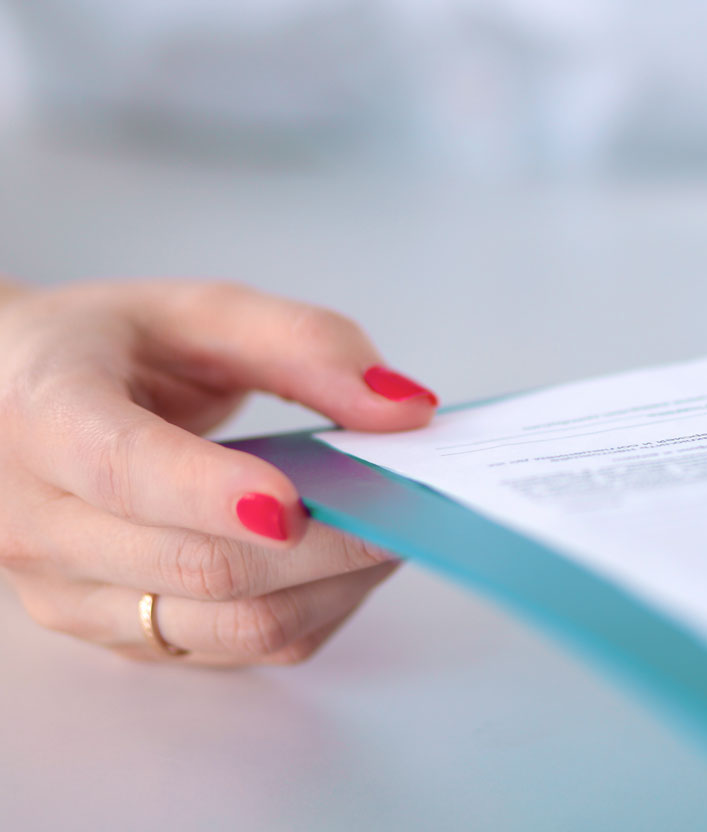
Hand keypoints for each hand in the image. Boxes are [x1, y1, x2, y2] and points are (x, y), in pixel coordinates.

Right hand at [0, 279, 437, 663]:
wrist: (6, 400)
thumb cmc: (103, 349)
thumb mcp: (199, 311)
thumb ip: (307, 345)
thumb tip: (406, 407)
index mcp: (44, 414)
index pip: (126, 472)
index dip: (216, 494)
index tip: (298, 501)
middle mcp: (38, 520)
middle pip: (202, 566)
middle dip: (329, 542)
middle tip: (414, 503)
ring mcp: (71, 593)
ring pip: (233, 625)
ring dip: (335, 586)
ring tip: (388, 526)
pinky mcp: (115, 635)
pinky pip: (238, 647)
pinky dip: (312, 609)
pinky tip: (338, 559)